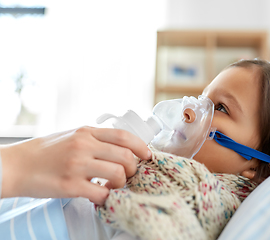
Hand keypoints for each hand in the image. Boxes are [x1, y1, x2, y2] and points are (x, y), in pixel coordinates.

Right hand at [0, 126, 150, 204]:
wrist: (16, 165)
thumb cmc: (45, 151)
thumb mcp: (72, 136)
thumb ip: (95, 139)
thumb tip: (120, 148)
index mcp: (86, 132)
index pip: (123, 136)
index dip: (140, 146)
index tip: (147, 155)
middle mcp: (84, 145)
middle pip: (126, 156)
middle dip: (133, 169)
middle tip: (127, 176)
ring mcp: (77, 165)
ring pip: (118, 174)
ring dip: (121, 184)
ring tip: (113, 186)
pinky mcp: (70, 185)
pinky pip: (101, 193)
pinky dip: (107, 198)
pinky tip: (101, 196)